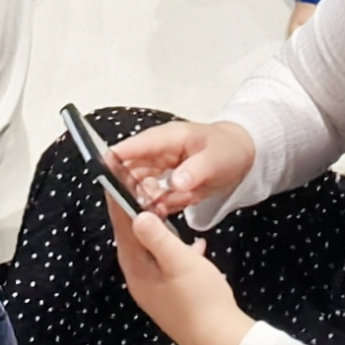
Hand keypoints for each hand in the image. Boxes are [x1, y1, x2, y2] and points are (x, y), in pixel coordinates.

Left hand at [108, 185, 253, 344]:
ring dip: (158, 231)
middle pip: (133, 240)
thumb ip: (157, 236)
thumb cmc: (198, 297)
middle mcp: (140, 280)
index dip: (118, 203)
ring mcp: (156, 290)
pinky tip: (197, 246)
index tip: (115, 178)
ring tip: (167, 211)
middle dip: (136, 214)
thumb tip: (136, 214)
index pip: (122, 229)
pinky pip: (169, 265)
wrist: (218, 340)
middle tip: (143, 187)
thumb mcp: (179, 261)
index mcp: (137, 269)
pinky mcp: (172, 296)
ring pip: (152, 252)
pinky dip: (178, 251)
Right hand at [110, 118, 258, 221]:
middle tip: (148, 202)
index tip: (102, 169)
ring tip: (171, 203)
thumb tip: (175, 183)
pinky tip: (177, 205)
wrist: (242, 157)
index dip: (118, 157)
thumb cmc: (228, 149)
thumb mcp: (216, 159)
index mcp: (168, 139)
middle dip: (134, 188)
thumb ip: (196, 170)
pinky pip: (155, 198)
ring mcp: (161, 169)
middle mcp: (159, 153)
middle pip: (132, 170)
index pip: (137, 146)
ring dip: (150, 200)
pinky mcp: (166, 184)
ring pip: (141, 187)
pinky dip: (162, 206)